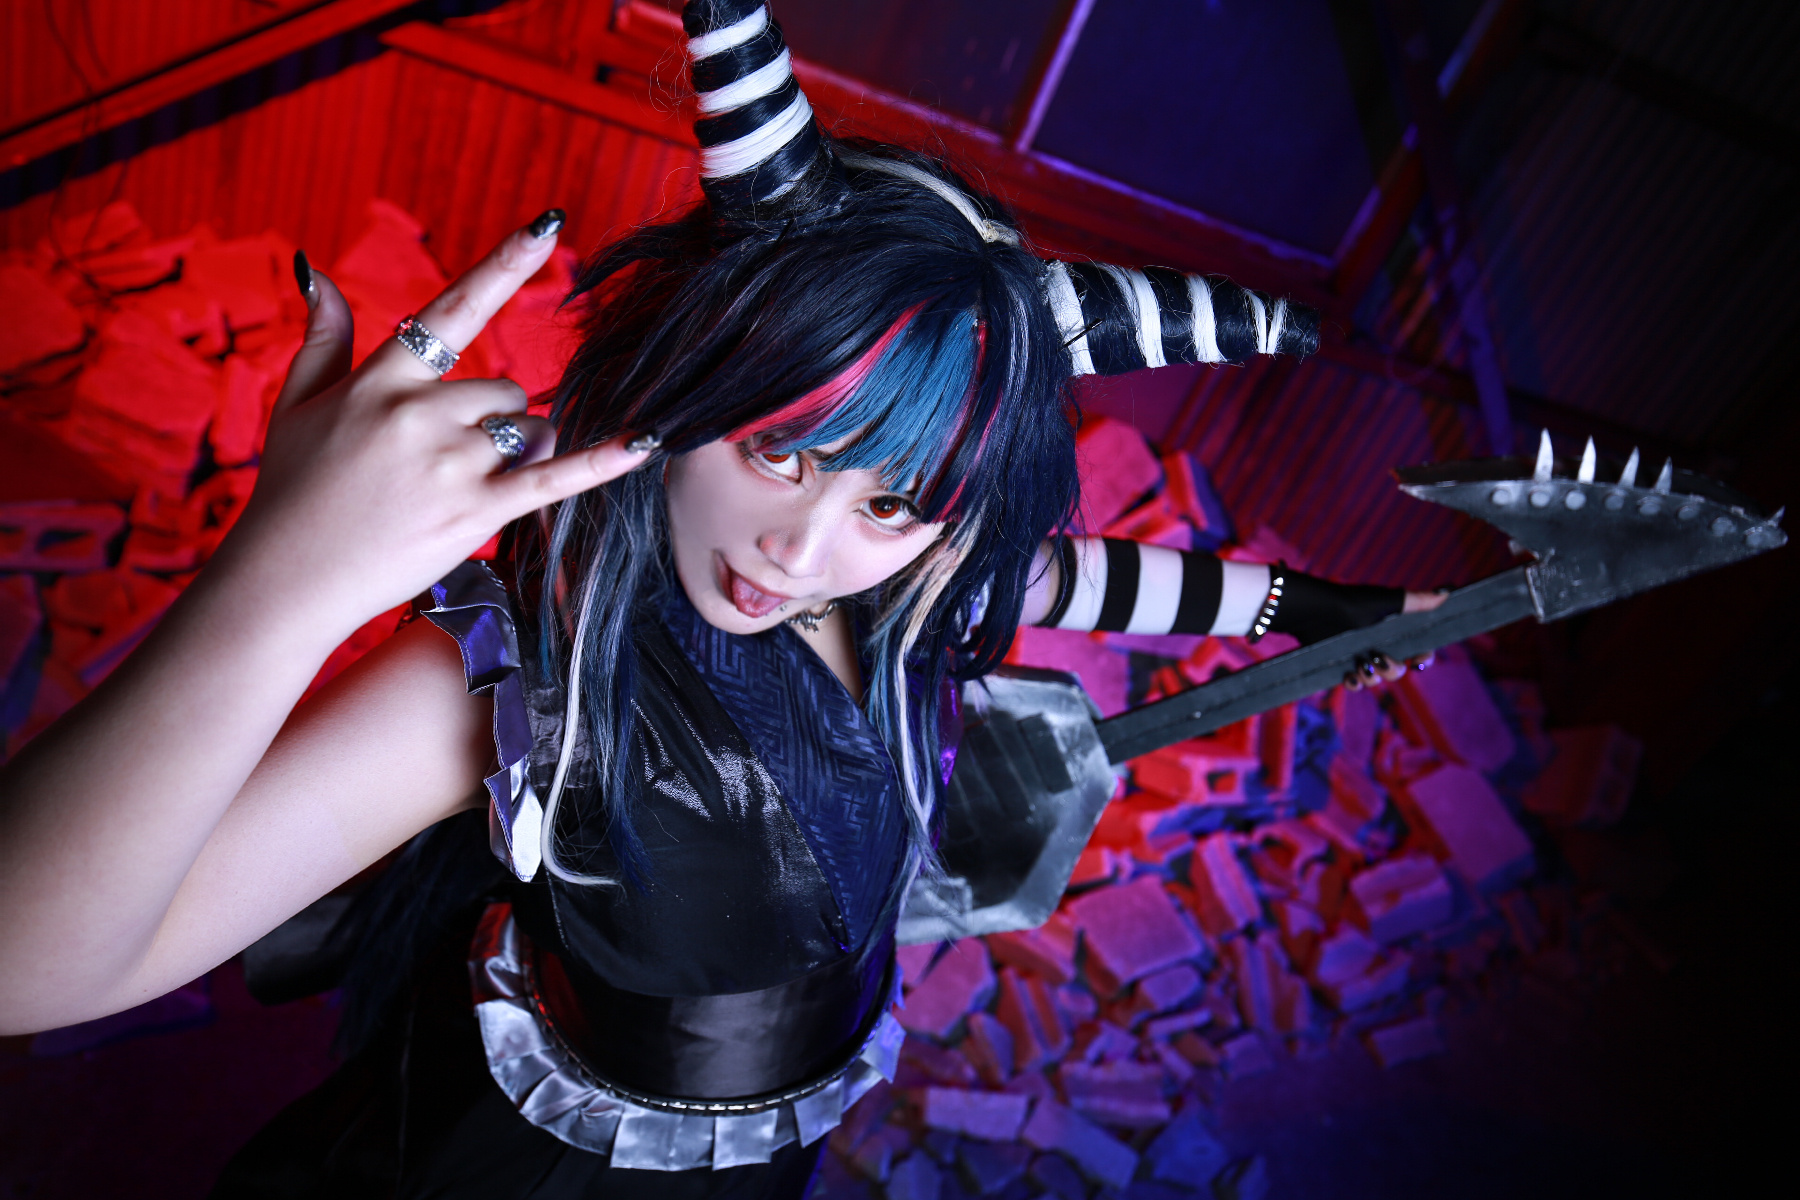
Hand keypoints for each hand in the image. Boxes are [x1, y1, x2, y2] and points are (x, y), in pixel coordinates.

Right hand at [216, 214, 652, 632]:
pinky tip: (646, 441)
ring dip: (517, 455)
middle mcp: (420, 412)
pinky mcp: (475, 513)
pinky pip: (554, 479)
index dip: (505, 264)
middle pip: (506, 390)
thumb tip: (317, 269)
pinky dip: (601, 462)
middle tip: (444, 464)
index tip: (549, 224)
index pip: (454, 308)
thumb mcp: (296, 404)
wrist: (286, 579)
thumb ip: (324, 335)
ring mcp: (451, 463)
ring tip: (458, 490)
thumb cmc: (292, 490)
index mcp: (382, 380)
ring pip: (530, 432)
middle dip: (494, 421)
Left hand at [1342, 589, 1446, 690]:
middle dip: (1392, 669)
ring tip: (1360, 664)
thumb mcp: (1387, 602)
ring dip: (1372, 677)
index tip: (1418, 661)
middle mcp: (1378, 645)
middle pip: (1397, 671)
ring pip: (1376, 680)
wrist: (1316, 611)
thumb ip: (1417, 601)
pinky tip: (1350, 676)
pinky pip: (1354, 685)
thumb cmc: (1352, 603)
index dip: (1422, 658)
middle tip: (1378, 658)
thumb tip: (1448, 592)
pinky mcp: (1340, 665)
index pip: (1418, 651)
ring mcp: (1360, 657)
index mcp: (1393, 632)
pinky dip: (1354, 683)